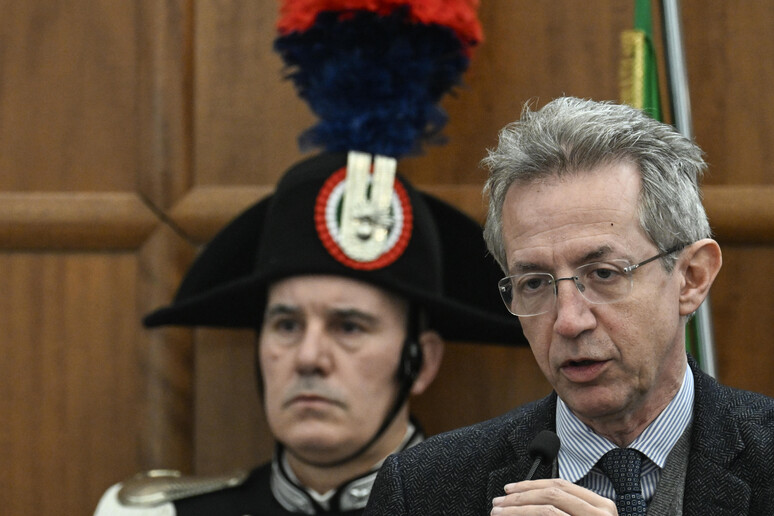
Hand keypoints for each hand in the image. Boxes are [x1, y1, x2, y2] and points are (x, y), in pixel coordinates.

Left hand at [490, 478, 616, 514]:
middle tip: (499, 502)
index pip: (560, 485)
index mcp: (600, 505)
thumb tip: (526, 500)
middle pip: (550, 494)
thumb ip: (564, 509)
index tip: (511, 489)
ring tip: (499, 513)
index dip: (532, 484)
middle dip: (520, 496)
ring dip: (517, 510)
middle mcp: (598, 513)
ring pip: (546, 510)